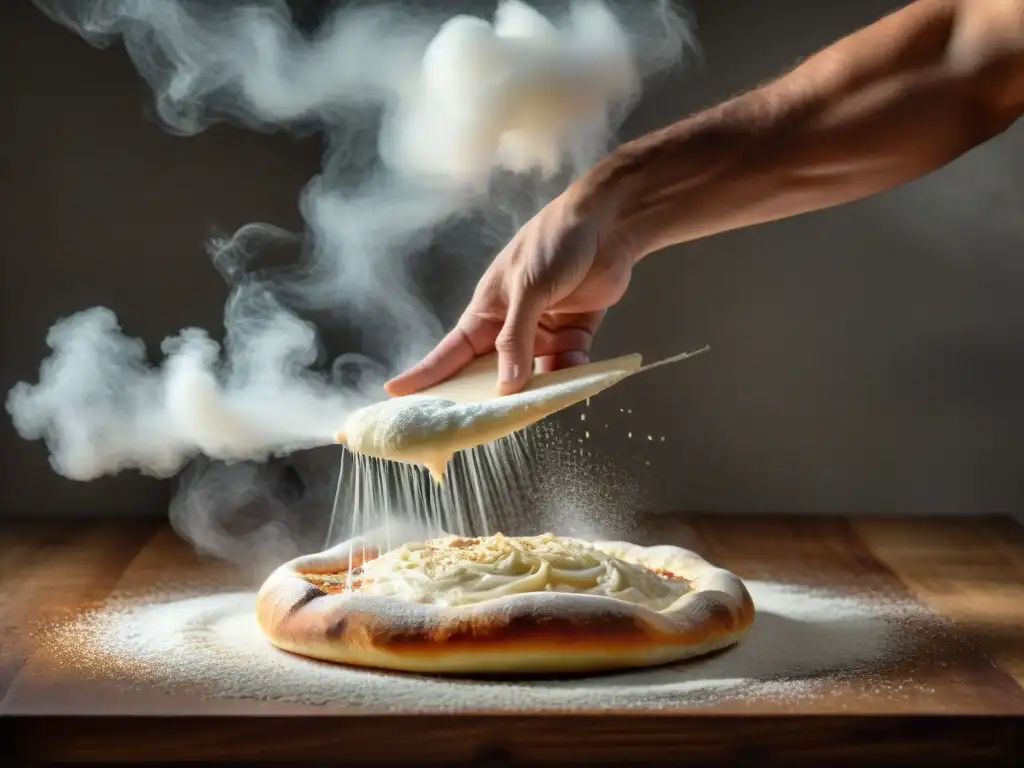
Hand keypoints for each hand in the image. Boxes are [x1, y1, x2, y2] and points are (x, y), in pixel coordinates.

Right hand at [385, 188, 637, 395]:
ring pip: (533, 374)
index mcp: (487, 310)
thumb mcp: (527, 288)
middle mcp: (511, 325)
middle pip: (492, 372)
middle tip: (476, 428)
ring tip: (534, 409)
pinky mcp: (574, 332)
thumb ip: (516, 338)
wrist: (609, 223)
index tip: (397, 394)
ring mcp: (543, 330)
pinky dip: (572, 374)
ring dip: (536, 390)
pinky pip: (569, 365)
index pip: (450, 351)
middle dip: (487, 398)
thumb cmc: (555, 242)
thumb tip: (505, 385)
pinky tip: (576, 377)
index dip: (425, 375)